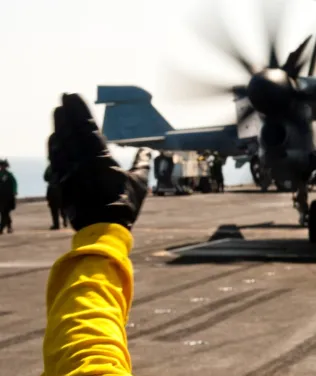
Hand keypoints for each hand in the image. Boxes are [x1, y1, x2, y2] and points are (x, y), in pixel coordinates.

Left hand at [48, 93, 151, 231]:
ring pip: (62, 142)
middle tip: (64, 96)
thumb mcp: (139, 183)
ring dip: (59, 125)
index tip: (74, 96)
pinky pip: (56, 159)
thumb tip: (148, 151)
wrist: (103, 227)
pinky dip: (54, 146)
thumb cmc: (124, 205)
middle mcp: (82, 161)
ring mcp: (70, 171)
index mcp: (101, 159)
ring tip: (57, 111)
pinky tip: (54, 137)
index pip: (88, 128)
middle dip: (68, 112)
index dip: (80, 111)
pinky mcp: (62, 182)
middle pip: (72, 131)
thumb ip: (142, 164)